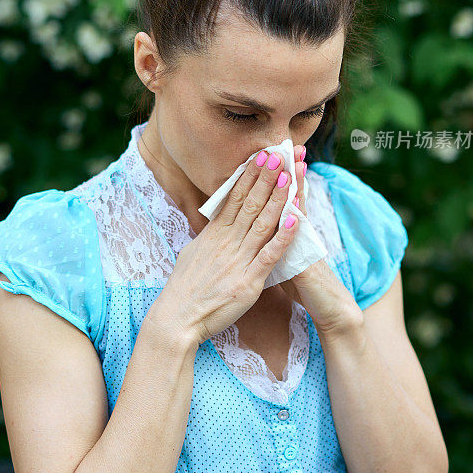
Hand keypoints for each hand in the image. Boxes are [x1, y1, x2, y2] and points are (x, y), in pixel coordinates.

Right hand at [157, 150, 299, 346]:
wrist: (177, 319)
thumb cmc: (184, 289)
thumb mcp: (192, 253)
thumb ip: (208, 237)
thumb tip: (215, 224)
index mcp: (214, 234)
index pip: (235, 197)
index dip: (250, 175)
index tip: (261, 156)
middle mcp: (227, 242)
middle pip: (250, 203)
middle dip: (266, 177)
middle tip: (279, 153)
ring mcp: (239, 260)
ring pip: (262, 223)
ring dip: (278, 199)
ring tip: (289, 176)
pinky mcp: (249, 281)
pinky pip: (270, 256)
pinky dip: (283, 238)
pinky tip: (295, 222)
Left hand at [279, 145, 362, 338]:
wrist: (332, 311)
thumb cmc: (305, 286)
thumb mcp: (285, 258)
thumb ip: (274, 240)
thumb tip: (258, 227)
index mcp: (291, 232)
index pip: (284, 198)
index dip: (279, 177)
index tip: (275, 152)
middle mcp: (300, 234)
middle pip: (294, 196)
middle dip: (290, 171)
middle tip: (290, 145)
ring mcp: (306, 246)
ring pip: (300, 211)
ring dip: (298, 188)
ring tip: (296, 163)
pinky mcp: (308, 262)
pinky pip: (301, 239)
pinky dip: (298, 223)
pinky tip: (296, 207)